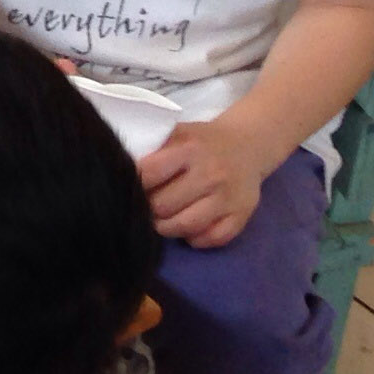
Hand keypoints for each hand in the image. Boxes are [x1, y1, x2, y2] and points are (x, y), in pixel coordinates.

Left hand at [139, 116, 273, 248]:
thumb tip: (125, 173)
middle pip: (165, 206)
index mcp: (190, 149)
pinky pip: (211, 239)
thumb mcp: (178, 134)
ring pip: (186, 227)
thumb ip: (155, 151)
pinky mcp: (242, 216)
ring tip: (162, 220)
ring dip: (167, 228)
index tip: (131, 187)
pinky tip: (188, 228)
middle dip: (150, 209)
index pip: (150, 174)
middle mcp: (210, 174)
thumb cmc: (203, 141)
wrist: (248, 146)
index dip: (136, 184)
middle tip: (146, 208)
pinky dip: (195, 238)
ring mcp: (228, 198)